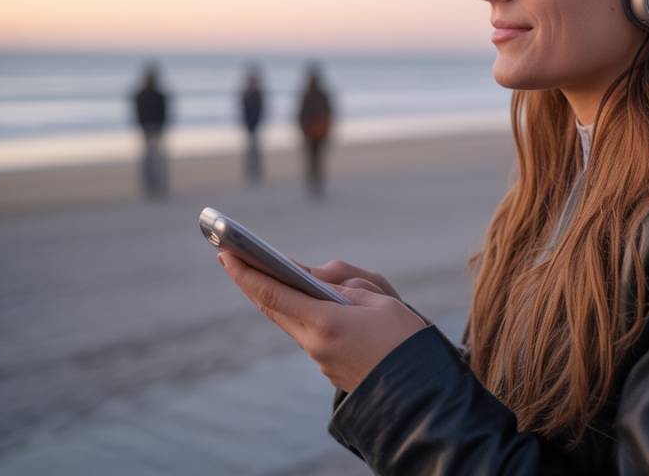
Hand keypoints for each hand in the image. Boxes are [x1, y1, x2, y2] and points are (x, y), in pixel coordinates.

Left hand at [219, 252, 424, 391]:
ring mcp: (321, 359)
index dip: (246, 273)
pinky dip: (304, 313)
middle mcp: (315, 344)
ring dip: (282, 297)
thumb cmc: (408, 342)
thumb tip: (311, 278)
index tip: (226, 253)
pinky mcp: (330, 368)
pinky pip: (310, 332)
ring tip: (273, 272)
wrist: (423, 395)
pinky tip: (307, 301)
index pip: (273, 293)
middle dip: (252, 282)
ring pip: (293, 320)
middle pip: (274, 308)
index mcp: (326, 323)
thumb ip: (344, 285)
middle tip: (232, 257)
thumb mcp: (381, 301)